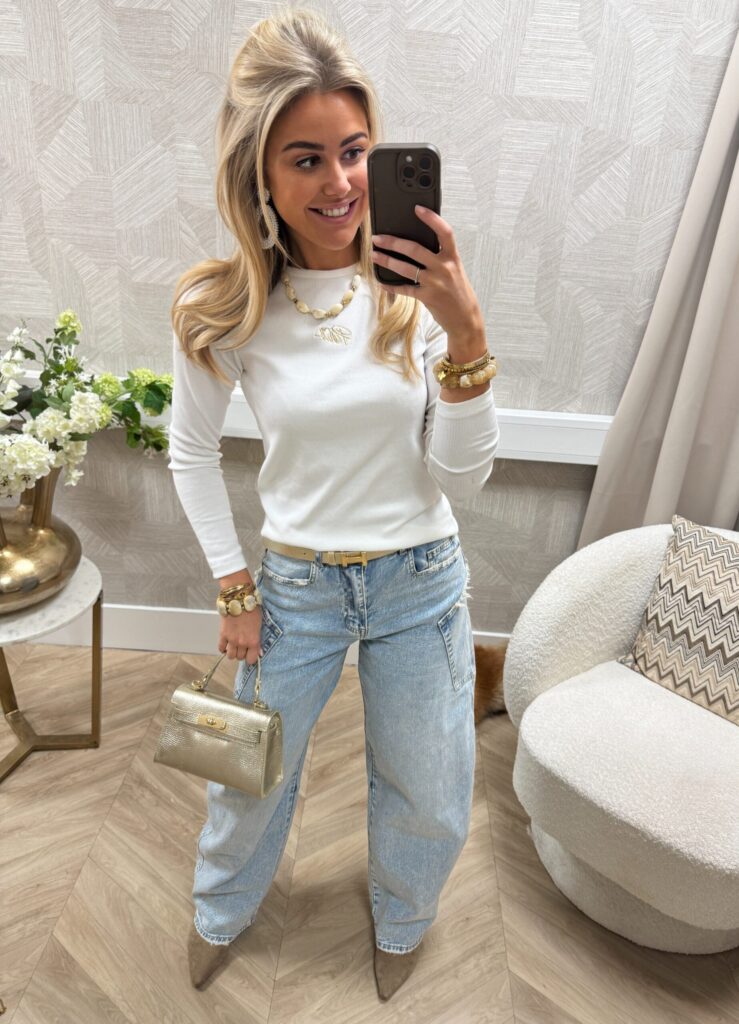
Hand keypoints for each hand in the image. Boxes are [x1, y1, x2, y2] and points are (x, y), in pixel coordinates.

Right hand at [219, 608, 262, 664]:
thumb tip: (259, 652)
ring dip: (232, 652)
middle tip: (242, 647)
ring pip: (230, 656)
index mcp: (253, 641)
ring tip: (234, 646)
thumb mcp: (259, 625)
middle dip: (241, 653)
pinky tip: (226, 643)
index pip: (251, 659)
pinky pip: (221, 648)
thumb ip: (257, 639)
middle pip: (240, 657)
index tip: (250, 654)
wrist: (239, 600)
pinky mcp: (222, 635)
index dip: (250, 658)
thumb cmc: (252, 610)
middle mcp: (242, 643)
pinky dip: (223, 648)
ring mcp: (231, 640)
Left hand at [370, 205, 483, 338]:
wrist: (465, 318)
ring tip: (375, 255)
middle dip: (393, 242)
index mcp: (452, 257)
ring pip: (406, 268)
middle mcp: (444, 268)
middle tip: (378, 238)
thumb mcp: (454, 269)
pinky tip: (382, 281)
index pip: (444, 232)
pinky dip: (391, 285)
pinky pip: (404, 289)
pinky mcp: (427, 297)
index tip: (417, 208)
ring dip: (387, 260)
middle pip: (415, 249)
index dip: (432, 219)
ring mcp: (435, 283)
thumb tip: (416, 244)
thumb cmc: (457, 291)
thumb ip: (439, 257)